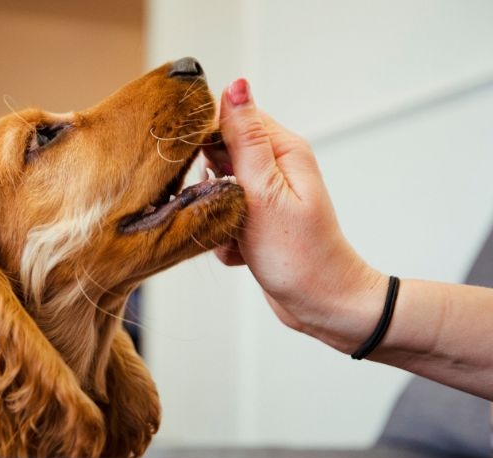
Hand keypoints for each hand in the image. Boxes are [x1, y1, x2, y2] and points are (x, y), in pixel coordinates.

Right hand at [204, 79, 385, 351]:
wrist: (322, 306)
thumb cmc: (299, 254)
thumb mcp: (264, 193)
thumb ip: (245, 140)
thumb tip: (236, 85)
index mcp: (282, 150)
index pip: (230, 117)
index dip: (205, 139)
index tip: (201, 169)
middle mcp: (275, 168)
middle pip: (218, 156)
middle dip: (207, 184)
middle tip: (222, 209)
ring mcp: (266, 196)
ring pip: (215, 191)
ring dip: (214, 215)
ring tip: (234, 234)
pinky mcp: (257, 221)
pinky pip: (223, 218)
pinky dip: (224, 237)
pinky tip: (241, 252)